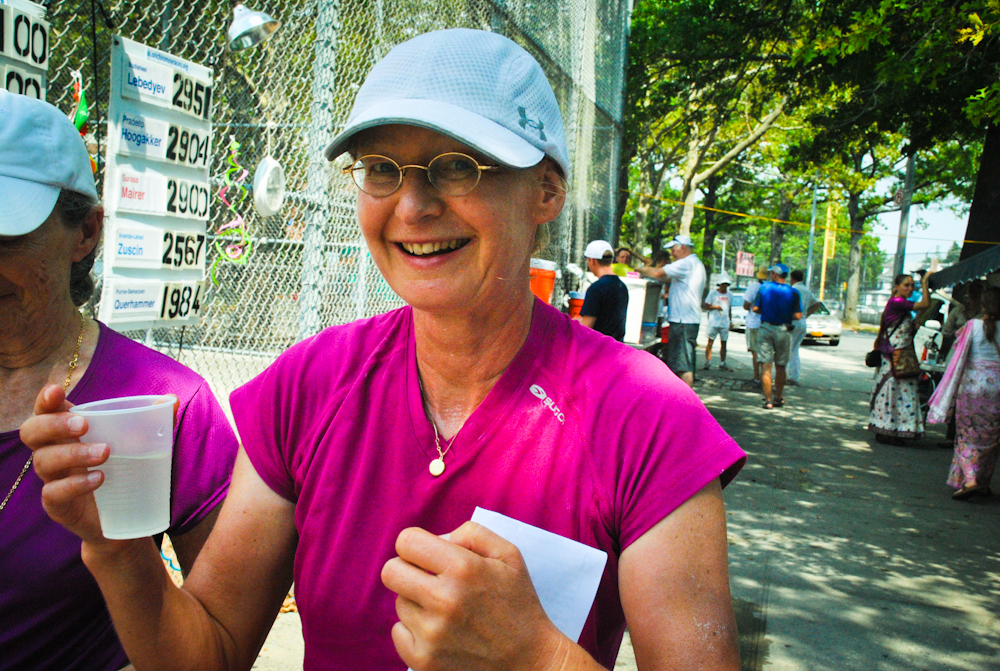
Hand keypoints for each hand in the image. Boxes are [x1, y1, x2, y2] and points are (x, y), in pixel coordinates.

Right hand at [20, 385, 177, 548]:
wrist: (123, 518)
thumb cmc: (124, 469)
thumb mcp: (139, 443)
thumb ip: (152, 420)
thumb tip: (171, 400)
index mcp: (67, 430)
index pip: (45, 409)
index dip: (45, 399)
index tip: (56, 391)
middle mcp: (52, 451)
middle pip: (32, 432)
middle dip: (54, 424)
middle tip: (83, 425)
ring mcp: (52, 479)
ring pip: (44, 460)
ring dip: (73, 453)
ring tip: (105, 452)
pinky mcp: (57, 505)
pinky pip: (53, 493)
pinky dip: (75, 484)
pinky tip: (98, 479)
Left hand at [382, 522, 566, 670]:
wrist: (530, 660)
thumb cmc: (517, 602)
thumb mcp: (508, 554)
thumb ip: (471, 533)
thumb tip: (437, 539)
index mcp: (462, 568)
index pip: (406, 542)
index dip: (416, 545)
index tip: (429, 555)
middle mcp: (444, 600)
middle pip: (390, 572)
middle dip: (408, 569)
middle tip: (429, 579)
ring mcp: (431, 633)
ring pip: (398, 602)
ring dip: (417, 602)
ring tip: (447, 610)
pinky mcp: (424, 660)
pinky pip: (397, 632)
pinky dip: (413, 629)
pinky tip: (439, 630)